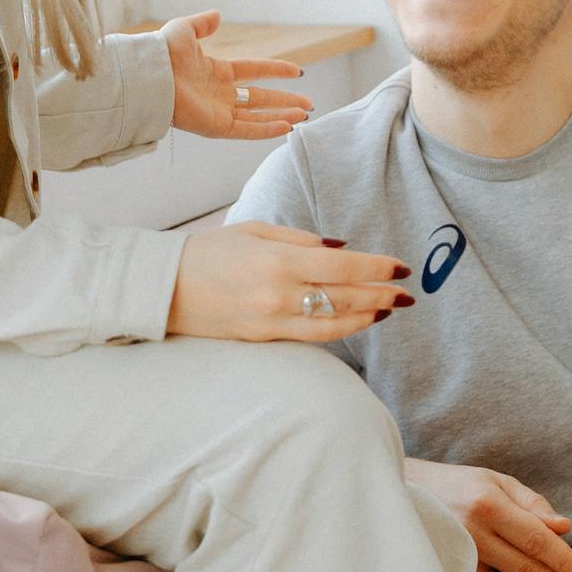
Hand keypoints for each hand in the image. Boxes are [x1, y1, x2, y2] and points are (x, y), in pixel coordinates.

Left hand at [162, 10, 313, 140]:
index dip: (275, 70)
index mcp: (216, 71)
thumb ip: (202, 24)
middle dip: (285, 100)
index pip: (253, 71)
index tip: (297, 71)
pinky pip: (247, 129)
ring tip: (304, 116)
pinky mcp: (216, 127)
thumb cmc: (163, 52)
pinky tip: (287, 126)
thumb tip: (218, 15)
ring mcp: (219, 111)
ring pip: (258, 116)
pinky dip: (267, 129)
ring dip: (281, 115)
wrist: (151, 74)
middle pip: (260, 98)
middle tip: (308, 104)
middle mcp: (221, 93)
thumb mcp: (185, 30)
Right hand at [167, 223, 409, 341]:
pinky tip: (356, 321)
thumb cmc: (208, 252)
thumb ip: (300, 239)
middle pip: (345, 298)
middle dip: (381, 295)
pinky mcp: (264, 339)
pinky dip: (339, 329)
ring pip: (333, 324)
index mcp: (278, 260)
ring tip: (388, 308)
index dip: (377, 268)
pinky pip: (311, 336)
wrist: (164, 288)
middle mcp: (279, 295)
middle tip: (408, 293)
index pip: (342, 267)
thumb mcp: (254, 231)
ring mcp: (272, 322)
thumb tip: (341, 248)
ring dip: (366, 317)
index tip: (401, 267)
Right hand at [404, 459, 571, 571]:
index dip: (564, 561)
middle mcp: (470, 533)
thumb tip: (564, 528)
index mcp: (486, 504)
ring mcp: (454, 560)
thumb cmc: (456, 487)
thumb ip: (532, 504)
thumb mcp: (494, 481)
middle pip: (524, 570)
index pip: (535, 539)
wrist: (400, 495)